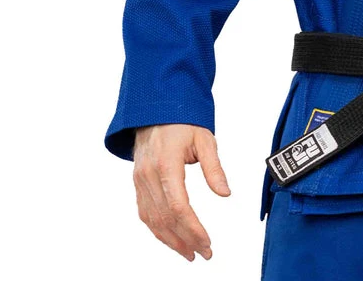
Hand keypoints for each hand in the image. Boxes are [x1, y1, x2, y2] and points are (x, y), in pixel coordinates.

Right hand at [132, 123, 230, 261]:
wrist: (156, 108)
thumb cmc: (182, 121)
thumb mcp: (205, 139)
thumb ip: (214, 168)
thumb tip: (225, 193)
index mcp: (167, 165)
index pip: (179, 207)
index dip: (193, 229)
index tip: (206, 243)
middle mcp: (149, 176)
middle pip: (165, 219)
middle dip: (185, 241)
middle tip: (203, 254)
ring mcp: (140, 180)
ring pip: (152, 220)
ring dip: (170, 240)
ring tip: (188, 253)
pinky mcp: (138, 183)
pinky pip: (145, 212)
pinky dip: (157, 229)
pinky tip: (170, 238)